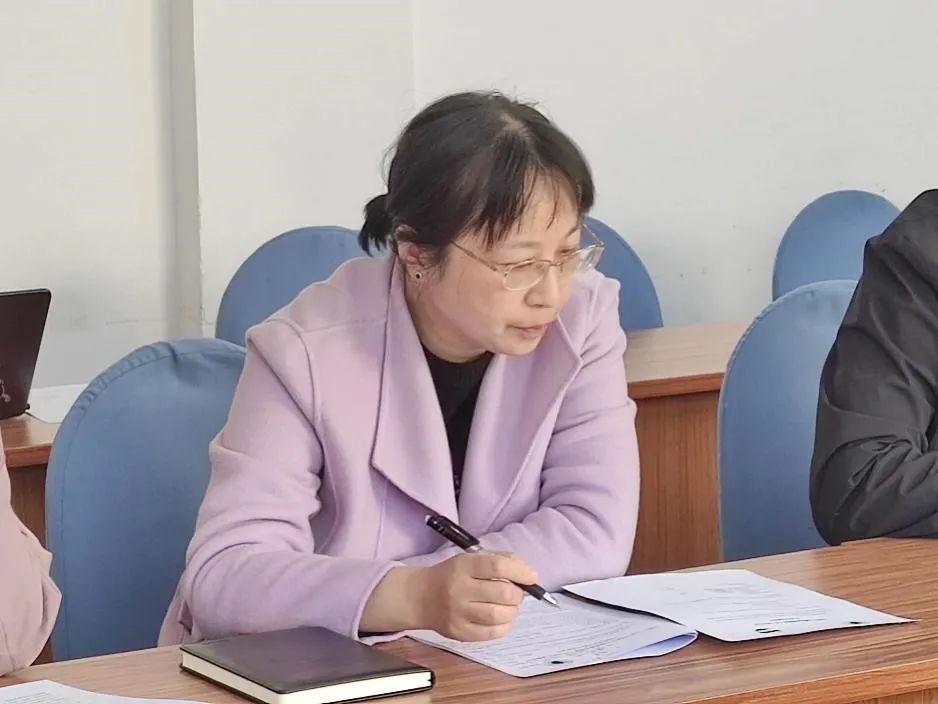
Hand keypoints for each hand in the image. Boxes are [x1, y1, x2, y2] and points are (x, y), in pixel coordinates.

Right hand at [414, 552, 537, 641]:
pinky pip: (492, 633)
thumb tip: (529, 574)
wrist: (420, 597)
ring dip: (512, 610)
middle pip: (503, 593)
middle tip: (515, 592)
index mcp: (464, 566)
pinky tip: (500, 618)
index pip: (497, 566)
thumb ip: (500, 560)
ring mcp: (459, 613)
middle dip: (518, 594)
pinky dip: (504, 626)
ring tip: (507, 605)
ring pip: (499, 615)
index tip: (531, 577)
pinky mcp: (460, 632)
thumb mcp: (471, 558)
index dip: (520, 572)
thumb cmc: (451, 575)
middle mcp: (460, 589)